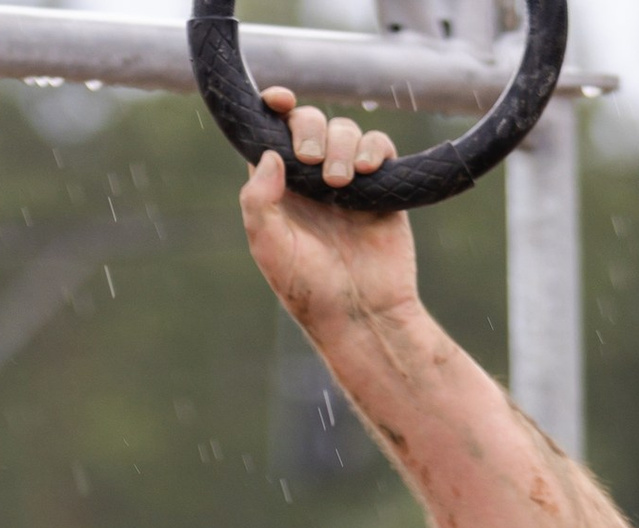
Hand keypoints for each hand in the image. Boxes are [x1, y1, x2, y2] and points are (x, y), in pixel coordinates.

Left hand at [241, 93, 418, 344]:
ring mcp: (346, 180)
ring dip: (341, 145)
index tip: (280, 101)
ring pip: (344, 130)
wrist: (363, 315)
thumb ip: (258, 202)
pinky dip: (373, 148)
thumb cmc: (311, 290)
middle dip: (309, 128)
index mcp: (278, 189)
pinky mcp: (380, 185)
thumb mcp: (270, 249)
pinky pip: (378, 146)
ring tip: (340, 183)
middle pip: (309, 123)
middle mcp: (310, 180)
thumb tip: (268, 153)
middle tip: (312, 160)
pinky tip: (366, 171)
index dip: (274, 109)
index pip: (272, 135)